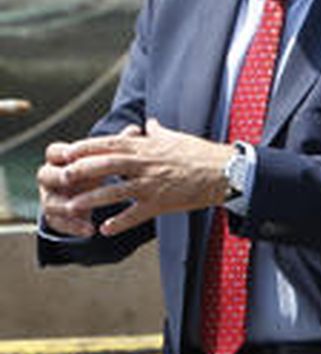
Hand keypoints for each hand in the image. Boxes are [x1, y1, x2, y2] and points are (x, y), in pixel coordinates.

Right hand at [37, 133, 128, 236]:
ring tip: (77, 209)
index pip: (54, 152)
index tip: (71, 154)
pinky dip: (73, 227)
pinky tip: (90, 230)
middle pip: (44, 175)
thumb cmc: (96, 168)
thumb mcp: (105, 158)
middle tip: (69, 178)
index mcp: (61, 160)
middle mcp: (52, 178)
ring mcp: (51, 198)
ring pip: (49, 202)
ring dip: (63, 206)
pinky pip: (58, 223)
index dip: (61, 152)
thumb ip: (116, 145)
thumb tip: (136, 128)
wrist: (87, 194)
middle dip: (57, 176)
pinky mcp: (56, 217)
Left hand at [43, 120, 230, 236]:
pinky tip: (104, 230)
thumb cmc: (201, 154)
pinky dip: (119, 223)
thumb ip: (157, 132)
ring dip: (92, 199)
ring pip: (115, 191)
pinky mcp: (161, 203)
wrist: (225, 172)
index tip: (67, 152)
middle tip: (63, 177)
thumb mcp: (177, 138)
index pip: (110, 144)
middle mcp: (146, 164)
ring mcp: (152, 184)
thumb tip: (148, 123)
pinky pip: (136, 215)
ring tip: (72, 206)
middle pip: (107, 165)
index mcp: (148, 147)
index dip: (86, 148)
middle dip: (82, 171)